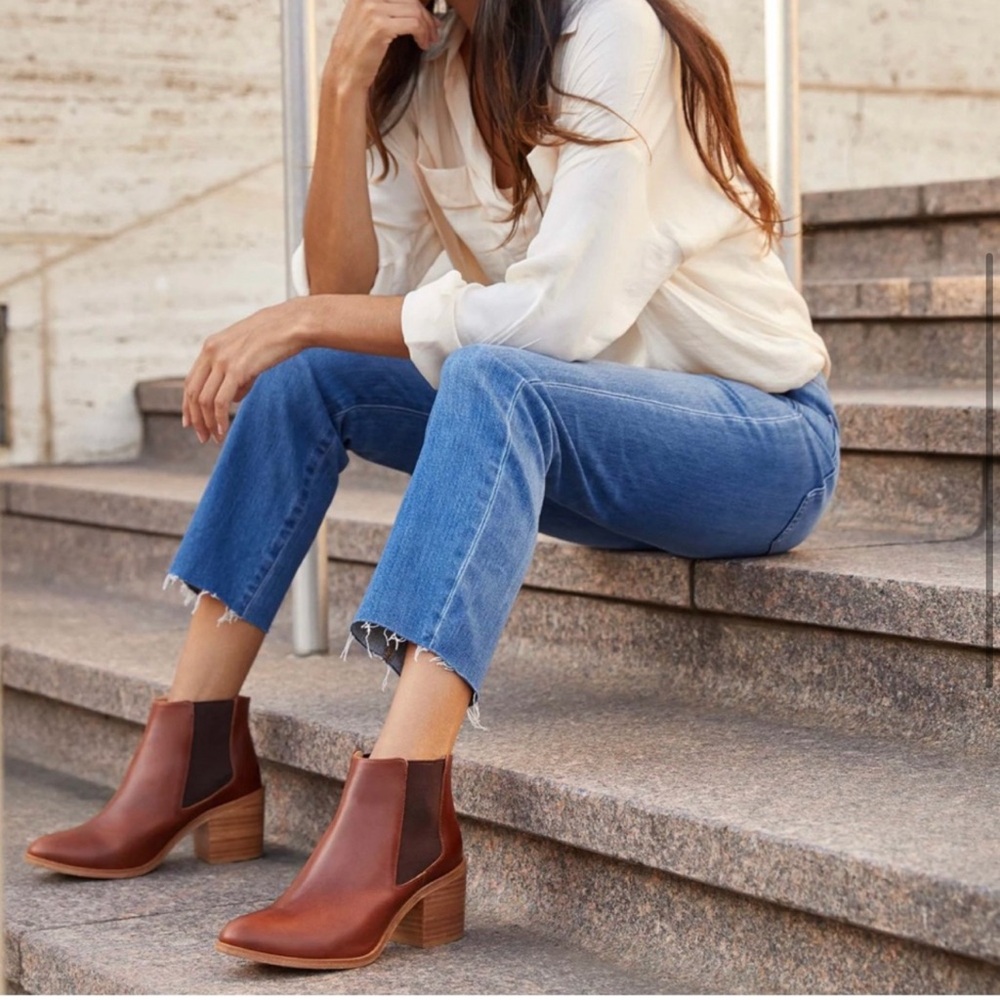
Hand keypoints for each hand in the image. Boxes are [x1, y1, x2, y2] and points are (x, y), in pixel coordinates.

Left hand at [182, 300, 306, 444]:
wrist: (292, 324)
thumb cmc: (275, 337)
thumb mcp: (247, 352)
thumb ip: (236, 372)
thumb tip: (233, 397)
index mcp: (211, 346)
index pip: (191, 381)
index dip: (188, 405)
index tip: (191, 423)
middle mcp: (211, 352)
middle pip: (193, 393)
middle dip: (196, 419)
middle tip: (203, 437)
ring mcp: (222, 360)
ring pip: (204, 400)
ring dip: (208, 423)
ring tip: (215, 438)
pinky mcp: (237, 369)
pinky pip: (221, 401)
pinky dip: (219, 419)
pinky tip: (223, 431)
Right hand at [324, 0, 438, 91]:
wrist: (345, 73)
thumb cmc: (358, 50)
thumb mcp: (366, 18)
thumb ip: (384, 6)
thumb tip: (414, 3)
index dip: (419, 4)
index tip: (427, 18)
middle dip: (426, 15)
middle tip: (434, 31)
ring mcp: (372, 9)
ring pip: (415, 10)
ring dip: (427, 27)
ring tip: (429, 41)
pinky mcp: (380, 26)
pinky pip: (414, 24)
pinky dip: (423, 35)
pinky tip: (423, 45)